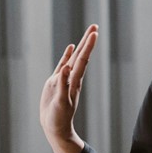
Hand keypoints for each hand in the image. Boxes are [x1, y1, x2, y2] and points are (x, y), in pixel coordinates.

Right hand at [39, 24, 98, 152]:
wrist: (55, 127)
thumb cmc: (59, 118)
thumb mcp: (61, 103)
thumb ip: (63, 86)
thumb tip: (66, 69)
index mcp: (74, 81)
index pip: (83, 60)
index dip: (88, 46)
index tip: (94, 33)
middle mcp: (72, 77)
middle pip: (82, 55)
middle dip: (88, 40)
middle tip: (95, 26)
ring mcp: (64, 78)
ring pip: (74, 57)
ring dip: (81, 45)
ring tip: (88, 33)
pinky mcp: (56, 82)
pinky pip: (63, 64)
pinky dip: (67, 55)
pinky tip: (71, 48)